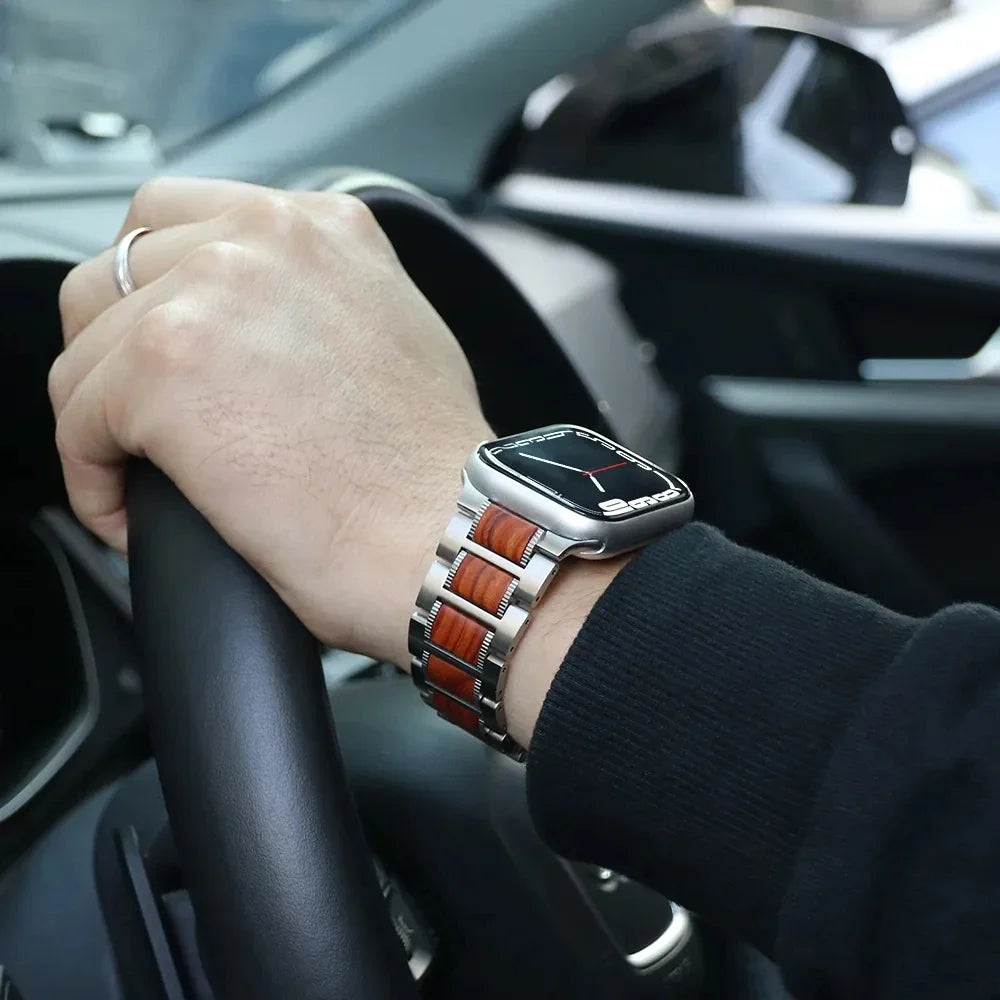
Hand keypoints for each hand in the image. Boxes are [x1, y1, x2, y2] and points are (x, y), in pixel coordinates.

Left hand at [49, 178, 491, 663]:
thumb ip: (318, 302)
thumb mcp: (394, 333)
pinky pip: (75, 420)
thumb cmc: (435, 465)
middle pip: (113, 273)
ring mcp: (208, 294)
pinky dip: (90, 476)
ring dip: (99, 417)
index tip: (155, 351)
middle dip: (113, 352)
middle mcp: (262, 237)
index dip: (152, 295)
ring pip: (84, 348)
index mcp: (318, 225)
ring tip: (137, 476)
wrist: (455, 529)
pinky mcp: (163, 368)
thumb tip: (255, 339)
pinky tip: (131, 513)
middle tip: (139, 419)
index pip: (176, 222)